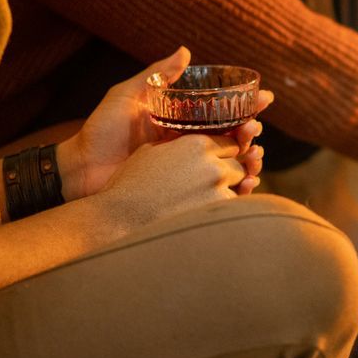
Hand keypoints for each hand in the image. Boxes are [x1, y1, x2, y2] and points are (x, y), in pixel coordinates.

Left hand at [58, 47, 272, 198]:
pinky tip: (246, 186)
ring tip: (255, 159)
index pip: (223, 111)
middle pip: (234, 138)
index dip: (248, 104)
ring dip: (251, 162)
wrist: (81, 168)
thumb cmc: (100, 130)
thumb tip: (186, 50)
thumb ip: (157, 75)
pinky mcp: (182, 191)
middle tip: (253, 132)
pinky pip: (216, 191)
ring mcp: (186, 168)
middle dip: (253, 134)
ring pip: (231, 165)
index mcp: (181, 120)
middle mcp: (189, 143)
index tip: (265, 99)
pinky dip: (237, 190)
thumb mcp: (127, 95)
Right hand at [89, 131, 251, 229]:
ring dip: (226, 193)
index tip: (216, 160)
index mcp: (197, 144)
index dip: (223, 153)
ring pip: (238, 188)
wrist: (119, 218)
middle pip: (238, 165)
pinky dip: (221, 211)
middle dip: (227, 173)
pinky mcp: (215, 214)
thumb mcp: (152, 151)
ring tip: (201, 201)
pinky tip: (202, 213)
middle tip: (207, 185)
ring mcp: (216, 190)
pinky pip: (231, 209)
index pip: (230, 143)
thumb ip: (179, 143)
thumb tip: (192, 140)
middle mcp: (212, 164)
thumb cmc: (130, 184)